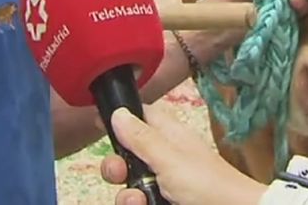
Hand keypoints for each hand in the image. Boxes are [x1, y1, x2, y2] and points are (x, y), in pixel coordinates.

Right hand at [101, 105, 267, 204]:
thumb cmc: (206, 184)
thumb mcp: (170, 159)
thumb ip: (141, 138)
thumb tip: (117, 112)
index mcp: (168, 135)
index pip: (140, 116)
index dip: (120, 119)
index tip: (100, 126)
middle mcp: (163, 157)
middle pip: (126, 155)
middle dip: (116, 166)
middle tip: (119, 173)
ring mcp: (163, 183)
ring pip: (129, 184)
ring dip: (126, 195)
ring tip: (137, 201)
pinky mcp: (163, 201)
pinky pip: (139, 201)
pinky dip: (136, 204)